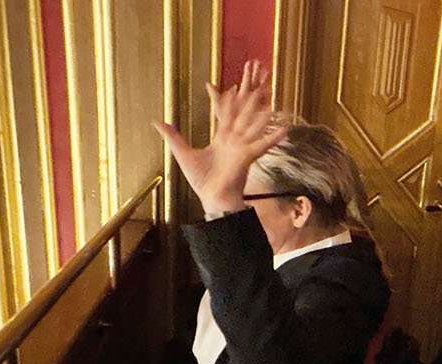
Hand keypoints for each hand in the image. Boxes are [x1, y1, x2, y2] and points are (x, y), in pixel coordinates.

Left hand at [154, 59, 286, 214]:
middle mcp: (234, 142)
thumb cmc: (202, 181)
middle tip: (256, 86)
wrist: (212, 199)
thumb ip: (173, 136)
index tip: (231, 88)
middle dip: (248, 102)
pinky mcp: (247, 157)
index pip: (225, 115)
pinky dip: (273, 138)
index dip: (227, 102)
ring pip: (253, 126)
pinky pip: (262, 145)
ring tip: (272, 102)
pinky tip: (284, 130)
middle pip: (242, 116)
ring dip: (262, 114)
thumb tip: (157, 122)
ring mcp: (242, 148)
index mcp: (221, 140)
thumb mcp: (183, 153)